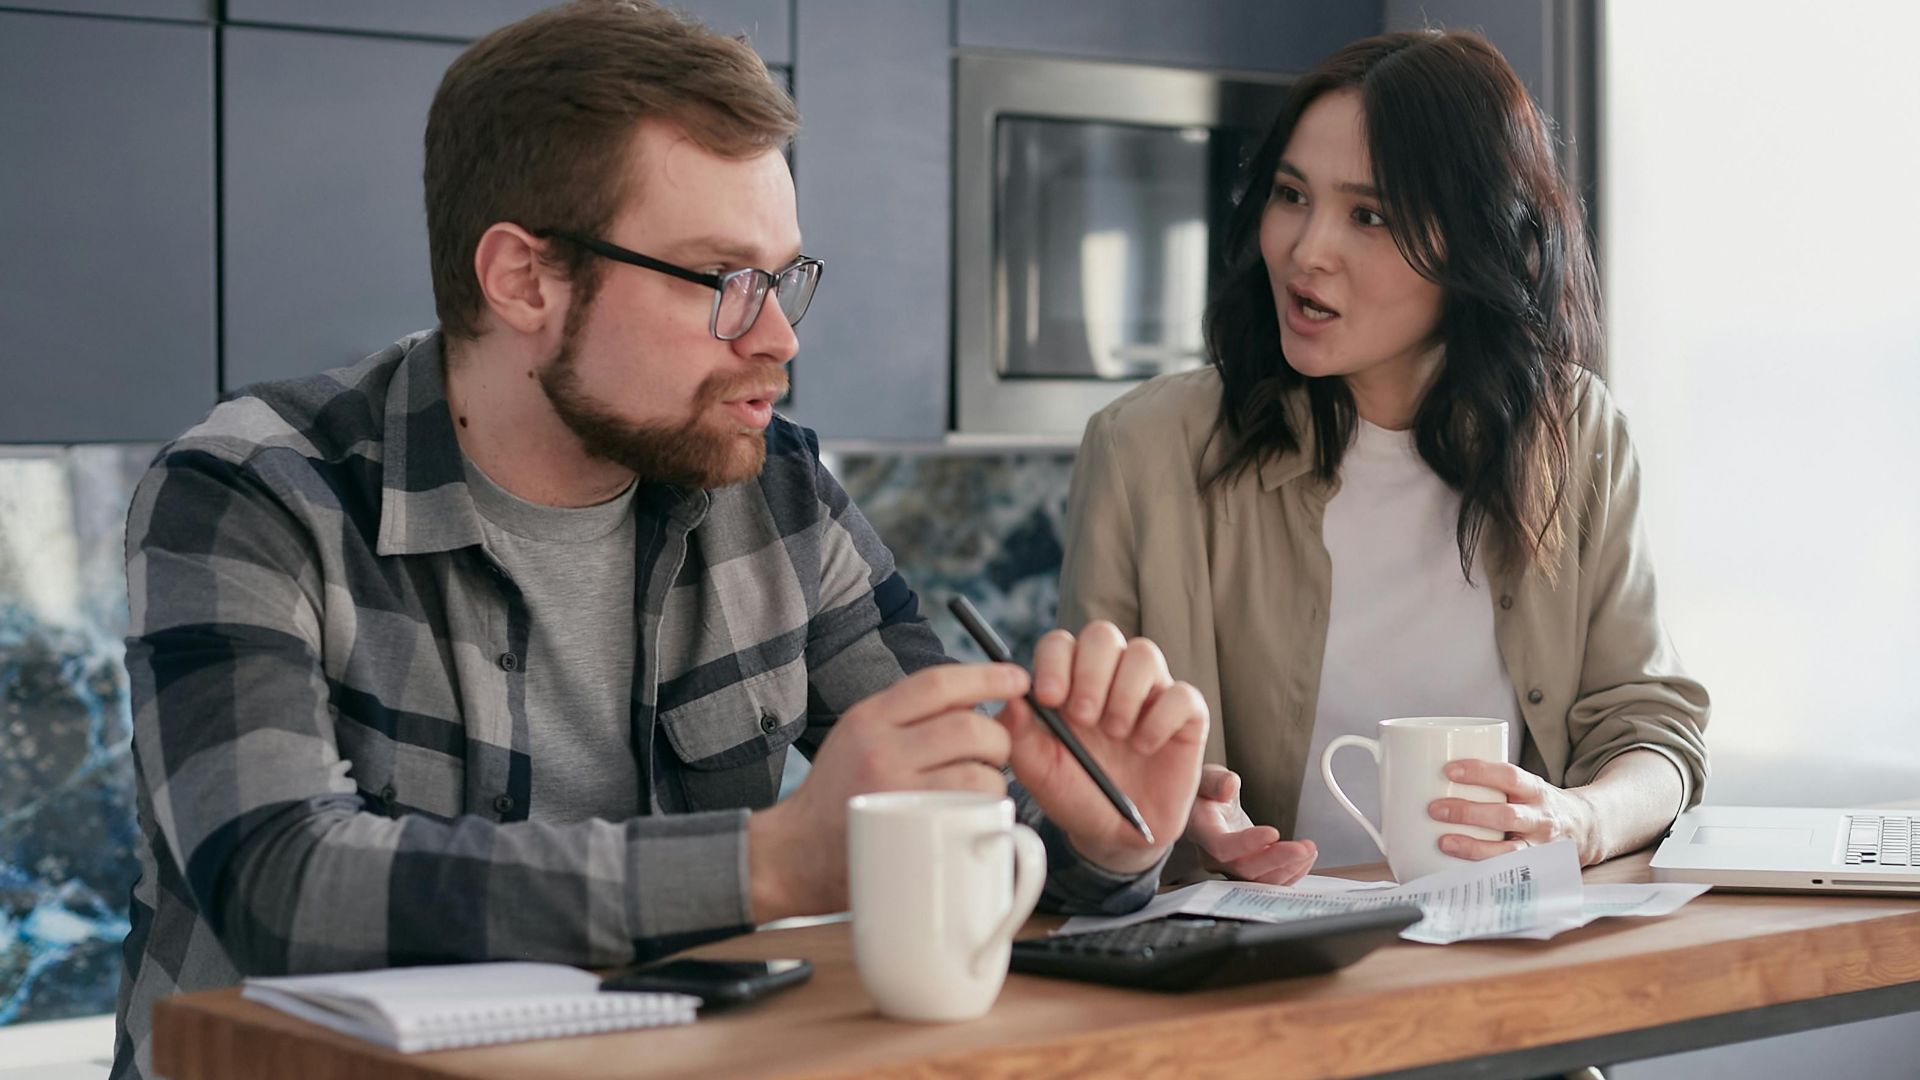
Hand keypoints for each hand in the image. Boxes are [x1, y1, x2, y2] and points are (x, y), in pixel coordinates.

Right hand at [748, 662, 1030, 921]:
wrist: (794, 854)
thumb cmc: (836, 796)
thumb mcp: (856, 738)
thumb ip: (903, 718)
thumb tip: (972, 704)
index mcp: (869, 717)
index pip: (938, 683)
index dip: (987, 676)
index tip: (1016, 679)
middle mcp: (879, 747)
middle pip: (969, 726)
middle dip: (998, 737)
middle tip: (995, 752)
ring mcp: (895, 790)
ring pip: (978, 770)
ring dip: (995, 778)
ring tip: (981, 788)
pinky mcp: (908, 830)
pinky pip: (971, 808)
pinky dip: (986, 808)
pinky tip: (973, 813)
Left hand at [1003, 621, 1207, 875]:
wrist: (1114, 834)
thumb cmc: (1074, 794)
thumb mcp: (1038, 770)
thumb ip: (1019, 733)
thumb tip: (1011, 697)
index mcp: (1068, 682)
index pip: (1060, 644)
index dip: (1055, 662)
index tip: (1050, 698)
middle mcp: (1110, 678)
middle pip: (1103, 635)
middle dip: (1090, 672)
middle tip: (1084, 717)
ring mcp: (1149, 693)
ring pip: (1144, 653)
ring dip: (1125, 693)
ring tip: (1116, 734)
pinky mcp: (1185, 715)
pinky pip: (1182, 694)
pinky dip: (1160, 720)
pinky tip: (1145, 747)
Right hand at [1187, 765, 1317, 883]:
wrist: (1204, 808)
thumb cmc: (1205, 794)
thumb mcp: (1206, 776)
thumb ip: (1216, 781)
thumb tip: (1229, 785)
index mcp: (1202, 831)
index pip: (1223, 846)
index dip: (1248, 843)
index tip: (1273, 832)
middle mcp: (1214, 856)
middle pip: (1245, 868)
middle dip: (1279, 859)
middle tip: (1304, 848)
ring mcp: (1231, 867)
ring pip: (1260, 880)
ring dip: (1289, 868)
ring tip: (1310, 850)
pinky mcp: (1247, 870)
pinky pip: (1268, 879)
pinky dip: (1290, 872)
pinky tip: (1305, 858)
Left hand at [1427, 759, 1602, 865]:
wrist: (1587, 828)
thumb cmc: (1537, 804)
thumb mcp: (1523, 785)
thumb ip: (1490, 782)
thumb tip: (1429, 773)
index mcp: (1535, 790)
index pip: (1509, 776)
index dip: (1480, 772)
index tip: (1449, 770)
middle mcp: (1540, 818)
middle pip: (1506, 815)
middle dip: (1468, 812)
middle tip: (1434, 809)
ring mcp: (1540, 847)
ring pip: (1509, 851)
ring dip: (1473, 847)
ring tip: (1443, 842)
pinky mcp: (1535, 870)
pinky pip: (1509, 874)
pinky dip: (1484, 873)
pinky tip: (1459, 872)